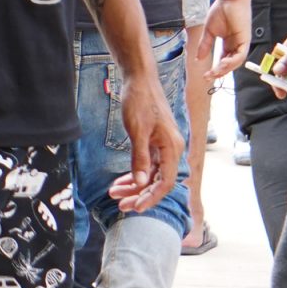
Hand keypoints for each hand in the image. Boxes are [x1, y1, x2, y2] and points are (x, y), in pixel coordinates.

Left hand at [107, 69, 181, 213]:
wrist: (139, 79)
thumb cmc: (139, 101)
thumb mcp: (137, 131)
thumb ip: (139, 158)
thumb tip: (140, 183)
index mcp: (172, 148)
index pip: (164, 182)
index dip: (150, 197)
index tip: (134, 208)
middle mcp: (172, 149)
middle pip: (158, 181)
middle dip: (139, 195)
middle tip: (120, 206)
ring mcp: (163, 146)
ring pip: (151, 174)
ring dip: (134, 186)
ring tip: (114, 194)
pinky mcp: (155, 142)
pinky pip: (147, 164)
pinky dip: (134, 173)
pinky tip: (120, 182)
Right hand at [203, 0, 251, 78]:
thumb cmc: (221, 10)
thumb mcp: (210, 31)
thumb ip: (205, 45)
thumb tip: (198, 58)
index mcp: (228, 43)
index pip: (222, 60)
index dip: (215, 68)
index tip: (205, 75)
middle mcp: (236, 45)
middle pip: (229, 64)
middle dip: (219, 72)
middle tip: (208, 77)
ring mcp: (241, 43)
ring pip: (235, 62)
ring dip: (225, 69)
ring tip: (214, 72)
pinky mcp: (245, 40)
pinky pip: (240, 55)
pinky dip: (232, 61)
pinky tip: (223, 64)